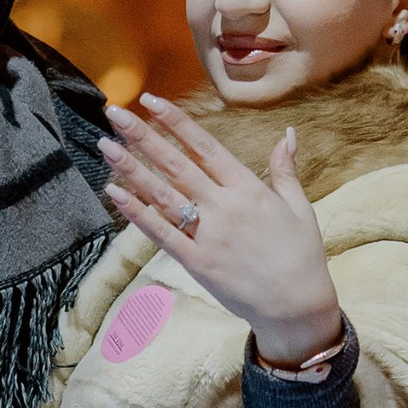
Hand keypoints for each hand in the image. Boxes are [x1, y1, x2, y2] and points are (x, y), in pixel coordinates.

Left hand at [102, 96, 343, 366]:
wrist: (297, 307)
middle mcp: (224, 207)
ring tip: (105, 145)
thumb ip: (286, 169)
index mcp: (249, 189)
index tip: (152, 100)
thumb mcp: (299, 207)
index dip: (176, 121)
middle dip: (143, 135)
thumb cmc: (301, 256)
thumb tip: (288, 134)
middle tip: (114, 112)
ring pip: (162, 194)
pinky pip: (161, 233)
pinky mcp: (197, 262)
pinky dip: (137, 212)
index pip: (205, 146)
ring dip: (131, 168)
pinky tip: (115, 193)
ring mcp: (208, 235)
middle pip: (176, 164)